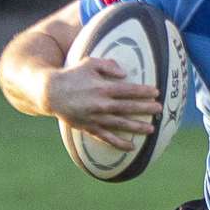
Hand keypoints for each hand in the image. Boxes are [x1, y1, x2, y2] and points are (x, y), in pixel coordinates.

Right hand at [42, 57, 163, 150]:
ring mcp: (95, 118)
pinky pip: (107, 138)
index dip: (144, 92)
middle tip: (159, 110)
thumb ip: (107, 65)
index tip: (156, 93)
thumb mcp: (89, 63)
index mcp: (102, 88)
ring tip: (152, 129)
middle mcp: (101, 104)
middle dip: (145, 108)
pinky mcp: (89, 127)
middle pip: (128, 107)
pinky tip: (132, 147)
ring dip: (137, 127)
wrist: (50, 92)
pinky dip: (119, 143)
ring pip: (121, 124)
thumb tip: (124, 73)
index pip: (128, 90)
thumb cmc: (72, 75)